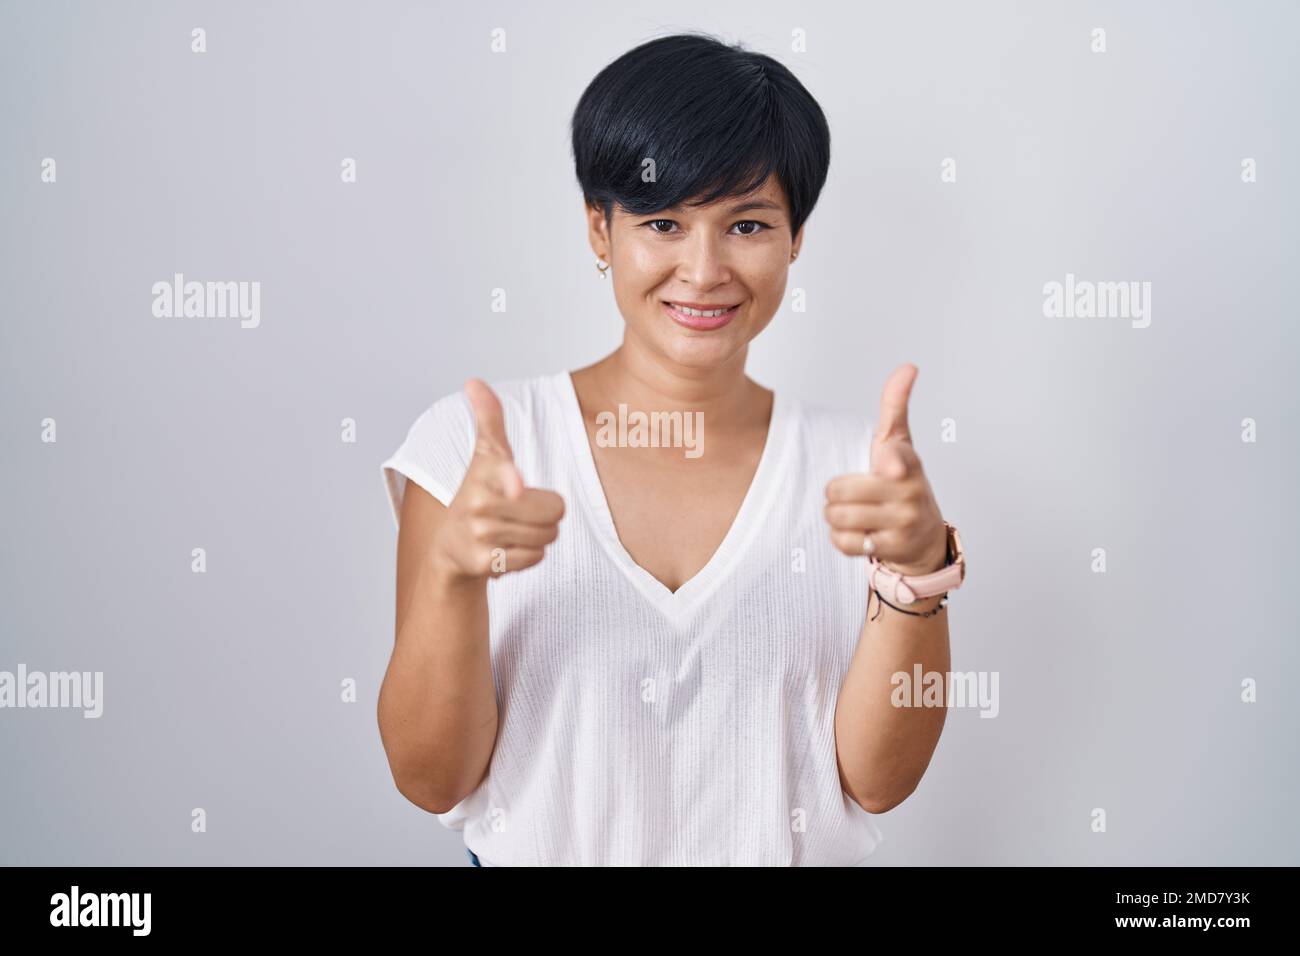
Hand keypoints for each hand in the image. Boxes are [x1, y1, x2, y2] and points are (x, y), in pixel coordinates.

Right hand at [428, 378, 565, 581]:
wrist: (451, 547)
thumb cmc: (479, 493)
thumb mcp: (485, 454)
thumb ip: (488, 418)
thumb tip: (473, 382)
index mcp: (484, 473)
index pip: (502, 470)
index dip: (511, 479)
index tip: (516, 486)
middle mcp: (479, 504)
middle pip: (554, 511)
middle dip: (547, 513)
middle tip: (523, 510)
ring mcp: (480, 535)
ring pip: (547, 536)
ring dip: (540, 534)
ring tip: (514, 529)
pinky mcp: (485, 564)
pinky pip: (536, 559)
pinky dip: (530, 556)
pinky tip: (509, 549)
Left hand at [824, 363, 947, 576]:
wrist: (923, 538)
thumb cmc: (903, 482)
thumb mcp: (900, 444)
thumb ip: (896, 406)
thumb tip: (908, 367)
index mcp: (908, 461)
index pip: (895, 458)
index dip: (889, 464)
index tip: (889, 467)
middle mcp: (910, 491)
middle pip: (838, 490)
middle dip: (835, 493)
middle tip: (852, 494)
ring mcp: (903, 522)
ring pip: (837, 516)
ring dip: (835, 516)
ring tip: (853, 513)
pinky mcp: (892, 548)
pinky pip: (843, 541)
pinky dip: (842, 538)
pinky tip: (858, 533)